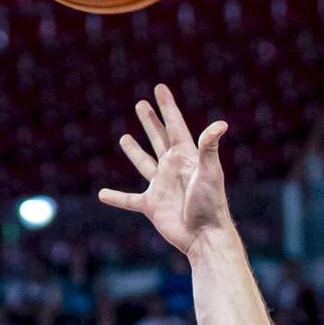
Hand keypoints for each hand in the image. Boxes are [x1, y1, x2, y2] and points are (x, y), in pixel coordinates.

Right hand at [98, 84, 231, 256]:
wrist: (204, 236)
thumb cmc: (210, 205)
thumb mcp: (210, 173)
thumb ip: (209, 148)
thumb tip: (221, 124)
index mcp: (186, 157)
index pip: (175, 126)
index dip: (167, 106)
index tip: (159, 88)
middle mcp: (172, 168)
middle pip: (159, 139)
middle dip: (151, 121)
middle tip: (141, 104)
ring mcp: (161, 186)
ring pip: (144, 163)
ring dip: (134, 151)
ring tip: (124, 137)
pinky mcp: (152, 206)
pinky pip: (129, 200)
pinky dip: (116, 197)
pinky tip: (102, 194)